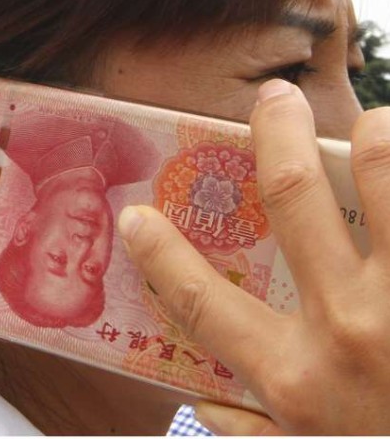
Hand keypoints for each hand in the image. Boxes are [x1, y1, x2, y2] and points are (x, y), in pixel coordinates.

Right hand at [120, 79, 389, 434]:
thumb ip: (256, 434)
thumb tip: (205, 406)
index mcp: (299, 378)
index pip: (200, 300)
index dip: (160, 253)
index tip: (140, 216)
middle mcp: (352, 327)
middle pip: (296, 197)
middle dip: (275, 132)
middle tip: (273, 99)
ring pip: (388, 173)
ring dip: (376, 137)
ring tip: (372, 127)